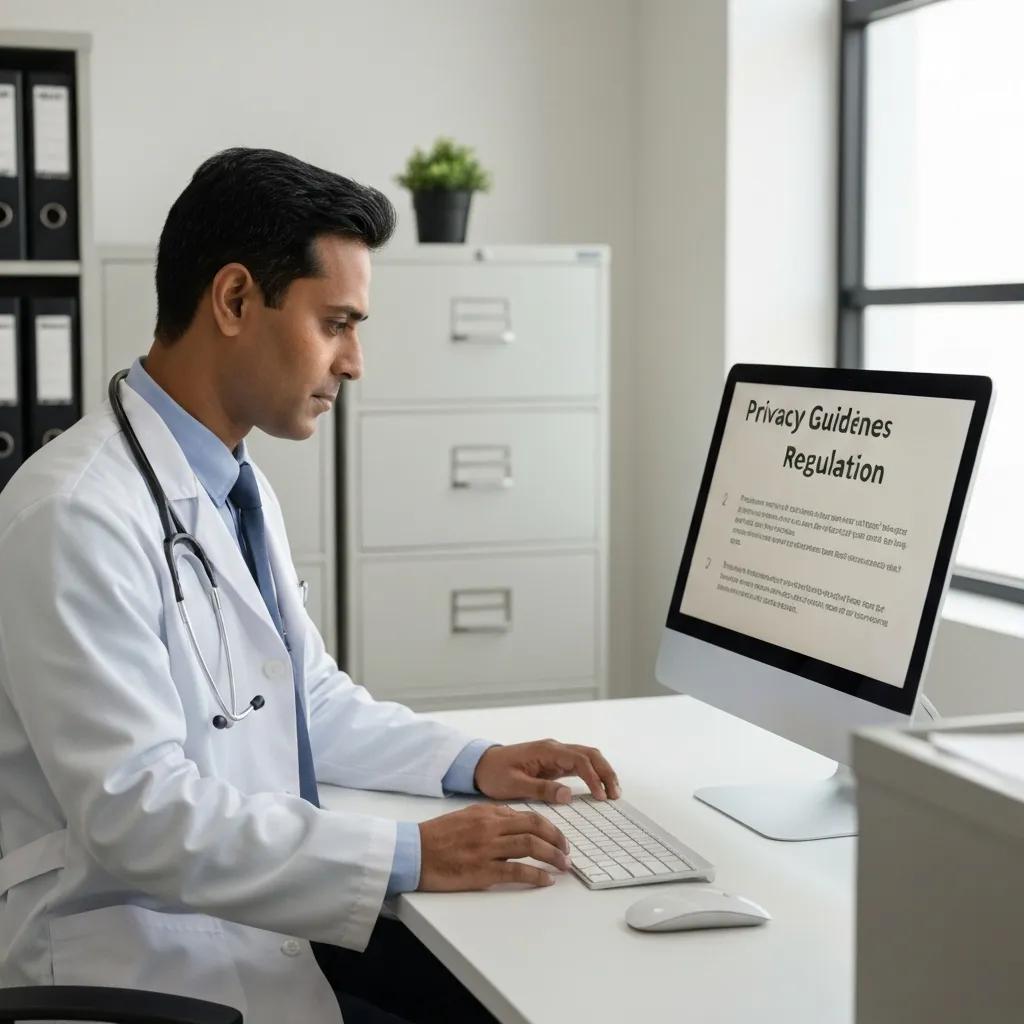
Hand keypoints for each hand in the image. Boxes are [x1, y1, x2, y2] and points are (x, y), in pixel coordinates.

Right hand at [418, 803, 570, 890]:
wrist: (414, 851)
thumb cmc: (437, 836)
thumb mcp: (466, 816)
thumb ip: (491, 817)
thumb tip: (516, 821)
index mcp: (487, 812)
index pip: (527, 815)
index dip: (549, 826)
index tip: (558, 837)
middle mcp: (490, 826)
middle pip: (534, 827)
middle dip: (556, 838)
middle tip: (566, 851)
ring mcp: (487, 848)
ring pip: (530, 845)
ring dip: (552, 855)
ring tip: (563, 865)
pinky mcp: (482, 870)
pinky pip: (516, 870)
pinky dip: (536, 875)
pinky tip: (546, 880)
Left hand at [473, 739, 620, 803]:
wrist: (481, 765)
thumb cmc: (495, 774)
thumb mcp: (514, 785)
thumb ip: (541, 789)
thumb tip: (568, 795)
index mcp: (546, 751)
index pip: (579, 760)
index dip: (593, 777)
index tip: (601, 796)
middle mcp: (554, 749)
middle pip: (590, 754)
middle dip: (606, 772)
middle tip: (616, 795)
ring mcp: (555, 754)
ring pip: (587, 757)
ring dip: (602, 772)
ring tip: (613, 794)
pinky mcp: (554, 763)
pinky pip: (579, 765)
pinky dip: (592, 775)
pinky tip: (598, 789)